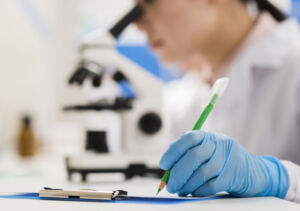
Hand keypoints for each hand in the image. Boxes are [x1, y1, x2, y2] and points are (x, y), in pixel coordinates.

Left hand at [160, 131, 288, 197]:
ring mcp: (228, 159)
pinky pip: (211, 185)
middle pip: (193, 157)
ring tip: (180, 190)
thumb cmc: (222, 161)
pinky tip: (194, 192)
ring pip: (201, 173)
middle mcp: (218, 144)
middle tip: (169, 185)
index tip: (163, 164)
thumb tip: (168, 169)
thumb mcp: (207, 152)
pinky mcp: (234, 175)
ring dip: (186, 185)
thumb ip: (188, 156)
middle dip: (177, 173)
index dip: (173, 151)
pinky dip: (199, 191)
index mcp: (208, 136)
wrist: (253, 171)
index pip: (188, 138)